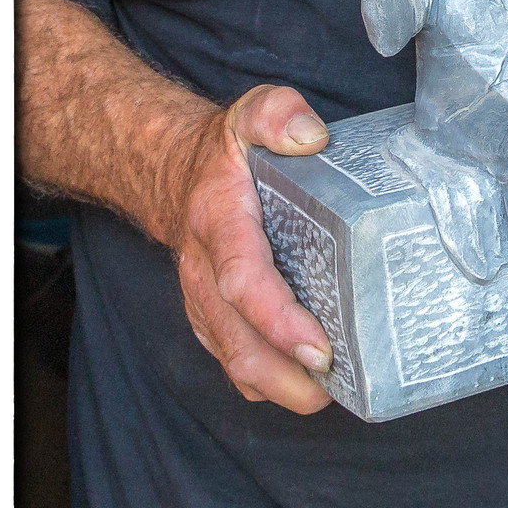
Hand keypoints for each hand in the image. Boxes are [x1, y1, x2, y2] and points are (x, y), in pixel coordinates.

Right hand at [165, 85, 336, 413]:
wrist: (174, 172)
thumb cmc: (227, 150)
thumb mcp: (251, 112)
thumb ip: (278, 114)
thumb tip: (312, 136)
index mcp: (220, 224)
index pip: (244, 281)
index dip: (279, 320)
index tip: (319, 347)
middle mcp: (205, 273)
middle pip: (238, 340)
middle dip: (284, 374)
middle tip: (334, 389)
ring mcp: (204, 301)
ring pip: (234, 359)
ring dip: (278, 387)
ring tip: (331, 394)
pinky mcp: (211, 316)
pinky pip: (234, 359)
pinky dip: (267, 381)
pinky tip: (308, 385)